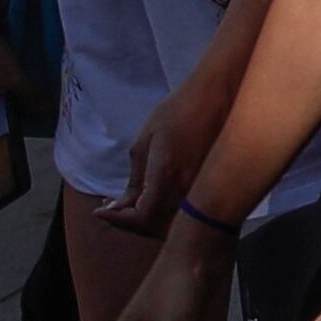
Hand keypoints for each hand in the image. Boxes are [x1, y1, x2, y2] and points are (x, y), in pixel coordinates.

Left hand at [99, 71, 235, 236]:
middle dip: (130, 222)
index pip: (141, 217)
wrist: (220, 94)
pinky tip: (154, 197)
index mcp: (168, 175)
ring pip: (172, 221)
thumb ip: (135, 179)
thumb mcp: (146, 141)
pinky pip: (186, 210)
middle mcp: (188, 188)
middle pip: (157, 226)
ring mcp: (203, 188)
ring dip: (148, 219)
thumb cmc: (179, 110)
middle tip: (112, 208)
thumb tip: (121, 205)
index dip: (118, 220)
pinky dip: (165, 211)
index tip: (100, 211)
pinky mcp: (211, 184)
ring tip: (129, 204)